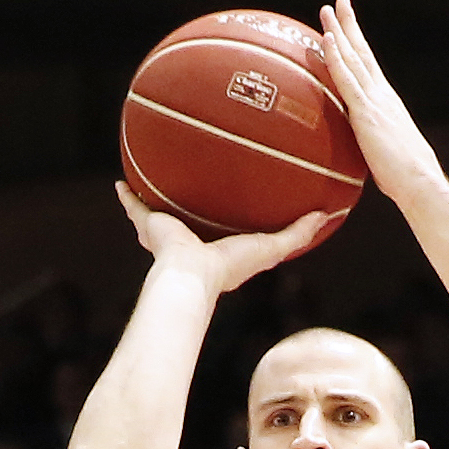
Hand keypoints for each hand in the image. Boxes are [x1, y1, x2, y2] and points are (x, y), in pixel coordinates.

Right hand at [119, 179, 343, 290]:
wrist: (191, 274)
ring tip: (157, 174)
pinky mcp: (149, 226)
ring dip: (159, 196)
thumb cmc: (230, 267)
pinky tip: (121, 181)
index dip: (232, 218)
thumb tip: (326, 215)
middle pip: (192, 216)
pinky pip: (136, 207)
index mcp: (217, 248)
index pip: (226, 229)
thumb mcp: (270, 247)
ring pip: (162, 211)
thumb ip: (298, 234)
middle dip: (193, 203)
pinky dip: (128, 196)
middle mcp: (191, 240)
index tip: (237, 203)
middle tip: (196, 182)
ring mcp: (168, 234)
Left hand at [314, 0, 447, 211]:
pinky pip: (347, 79)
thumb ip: (370, 146)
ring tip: (327, 10)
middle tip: (339, 2)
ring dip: (339, 31)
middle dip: (350, 25)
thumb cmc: (405, 180)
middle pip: (362, 52)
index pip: (369, 67)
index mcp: (386, 103)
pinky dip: (336, 57)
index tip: (348, 26)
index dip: (358, 45)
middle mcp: (382, 95)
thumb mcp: (384, 156)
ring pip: (353, 58)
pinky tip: (327, 39)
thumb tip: (359, 154)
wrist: (419, 182)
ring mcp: (374, 101)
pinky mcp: (366, 112)